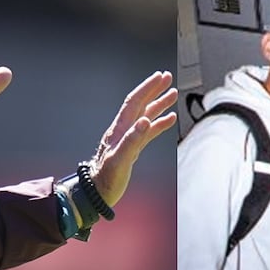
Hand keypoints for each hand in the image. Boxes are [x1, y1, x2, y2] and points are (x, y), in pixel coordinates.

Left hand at [91, 71, 177, 205]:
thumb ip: (132, 140)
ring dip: (159, 104)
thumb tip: (146, 121)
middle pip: (141, 104)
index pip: (135, 102)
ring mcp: (128, 138)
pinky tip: (169, 119)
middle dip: (154, 89)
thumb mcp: (120, 160)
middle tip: (167, 77)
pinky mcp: (133, 148)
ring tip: (172, 94)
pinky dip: (160, 123)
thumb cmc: (106, 179)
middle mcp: (124, 130)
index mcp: (120, 129)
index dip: (147, 88)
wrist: (98, 193)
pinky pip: (148, 131)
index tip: (160, 77)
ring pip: (146, 115)